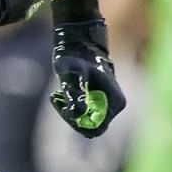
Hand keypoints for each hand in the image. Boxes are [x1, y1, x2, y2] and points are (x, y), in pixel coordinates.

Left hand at [51, 14, 125, 137]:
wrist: (79, 43)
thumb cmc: (75, 56)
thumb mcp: (70, 74)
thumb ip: (74, 94)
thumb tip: (76, 116)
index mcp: (114, 101)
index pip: (96, 127)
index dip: (77, 122)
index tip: (63, 106)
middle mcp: (115, 105)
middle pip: (92, 126)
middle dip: (72, 117)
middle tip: (57, 100)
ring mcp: (109, 103)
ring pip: (87, 120)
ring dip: (70, 112)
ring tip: (57, 96)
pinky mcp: (100, 100)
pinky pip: (86, 114)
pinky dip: (72, 108)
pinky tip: (59, 96)